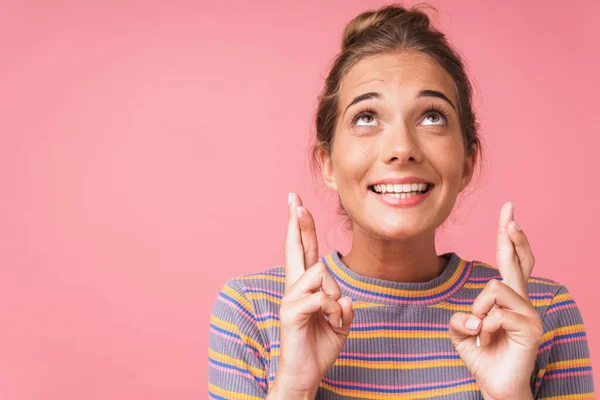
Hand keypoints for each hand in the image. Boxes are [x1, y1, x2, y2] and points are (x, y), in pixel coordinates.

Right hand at [269, 193, 353, 398]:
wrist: (305, 374)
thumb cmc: (319, 345)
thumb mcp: (340, 322)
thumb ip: (342, 305)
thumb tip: (342, 297)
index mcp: (305, 287)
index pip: (304, 250)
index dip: (301, 227)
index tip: (297, 204)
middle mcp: (294, 288)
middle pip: (296, 248)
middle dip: (296, 222)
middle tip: (293, 198)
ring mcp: (290, 299)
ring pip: (320, 275)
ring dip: (334, 298)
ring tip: (331, 318)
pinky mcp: (291, 313)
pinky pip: (322, 298)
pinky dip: (335, 312)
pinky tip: (330, 322)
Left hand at [448, 202, 541, 399]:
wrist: (494, 385)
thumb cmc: (480, 355)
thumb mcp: (460, 330)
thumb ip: (460, 316)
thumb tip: (473, 316)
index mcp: (507, 298)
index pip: (510, 261)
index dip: (509, 237)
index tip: (509, 212)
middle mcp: (521, 301)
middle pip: (519, 261)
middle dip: (512, 234)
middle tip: (509, 209)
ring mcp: (529, 313)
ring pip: (495, 288)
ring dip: (478, 311)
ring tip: (480, 333)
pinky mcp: (531, 327)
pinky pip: (496, 313)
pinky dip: (483, 328)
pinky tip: (486, 342)